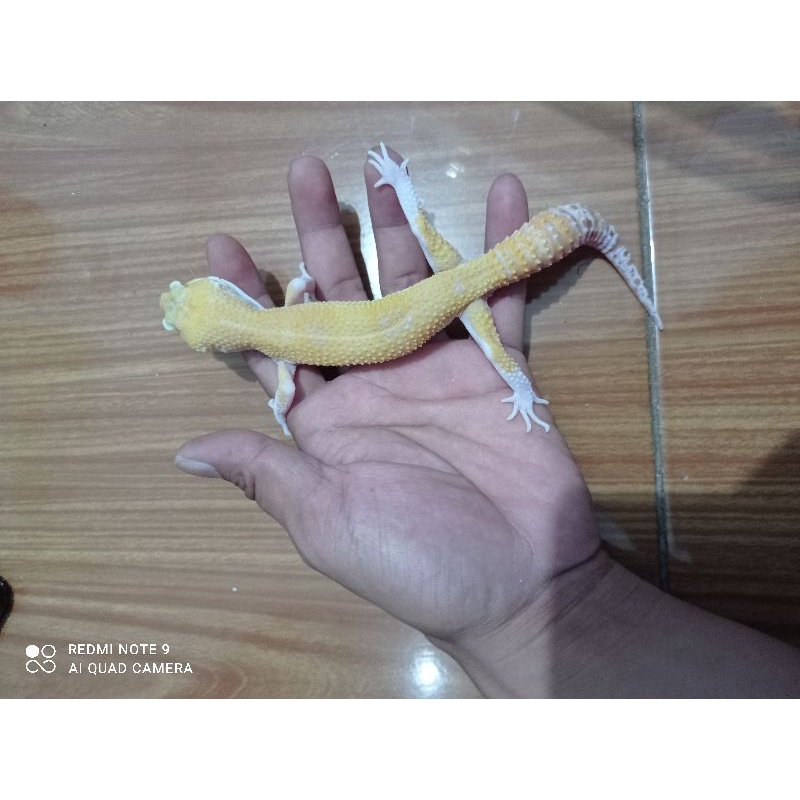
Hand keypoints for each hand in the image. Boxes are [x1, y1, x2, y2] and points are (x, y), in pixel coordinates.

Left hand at [175, 151, 600, 646]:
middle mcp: (376, 382)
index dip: (247, 297)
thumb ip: (267, 473)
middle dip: (322, 235)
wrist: (519, 583)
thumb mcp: (327, 523)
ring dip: (402, 228)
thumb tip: (185, 452)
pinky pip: (499, 298)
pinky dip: (503, 251)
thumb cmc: (415, 560)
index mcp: (328, 420)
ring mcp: (437, 369)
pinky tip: (506, 196)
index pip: (277, 345)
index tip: (220, 242)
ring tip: (388, 171)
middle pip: (341, 294)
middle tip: (306, 172)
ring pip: (413, 283)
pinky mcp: (496, 368)